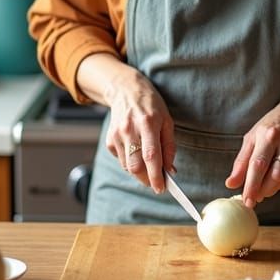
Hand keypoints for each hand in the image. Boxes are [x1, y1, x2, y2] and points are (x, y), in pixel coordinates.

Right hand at [78, 56, 174, 193]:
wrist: (126, 90)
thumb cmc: (151, 105)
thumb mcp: (167, 120)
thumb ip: (169, 146)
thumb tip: (170, 170)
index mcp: (148, 123)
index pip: (151, 156)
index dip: (156, 175)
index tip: (161, 188)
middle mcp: (130, 129)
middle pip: (136, 166)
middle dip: (147, 180)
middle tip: (156, 183)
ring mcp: (117, 134)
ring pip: (128, 166)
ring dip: (139, 172)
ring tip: (148, 164)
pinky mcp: (109, 139)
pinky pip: (120, 160)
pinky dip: (130, 162)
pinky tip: (136, 150)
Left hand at [224, 90, 279, 208]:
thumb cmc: (272, 125)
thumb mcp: (253, 136)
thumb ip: (241, 161)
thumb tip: (231, 183)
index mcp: (268, 135)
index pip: (258, 164)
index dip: (251, 185)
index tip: (245, 200)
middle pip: (273, 175)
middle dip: (261, 191)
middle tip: (252, 199)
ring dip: (271, 190)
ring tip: (262, 191)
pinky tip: (275, 181)